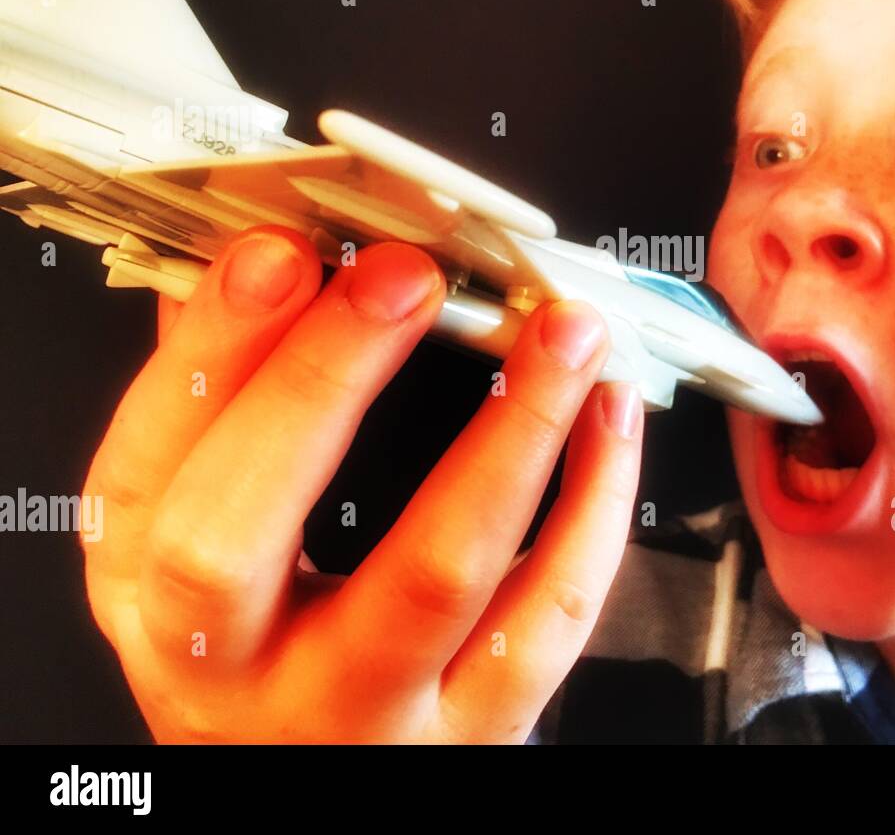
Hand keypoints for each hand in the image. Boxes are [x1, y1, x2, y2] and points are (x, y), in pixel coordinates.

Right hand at [81, 226, 643, 742]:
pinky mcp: (474, 733)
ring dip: (512, 431)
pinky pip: (549, 618)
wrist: (316, 779)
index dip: (213, 355)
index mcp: (155, 602)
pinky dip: (593, 504)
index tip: (282, 252)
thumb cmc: (262, 660)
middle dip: (322, 383)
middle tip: (404, 275)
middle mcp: (236, 674)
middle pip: (240, 540)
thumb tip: (234, 275)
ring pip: (436, 578)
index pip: (148, 474)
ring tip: (562, 333)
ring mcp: (364, 716)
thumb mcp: (196, 549)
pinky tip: (608, 417)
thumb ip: (216, 415)